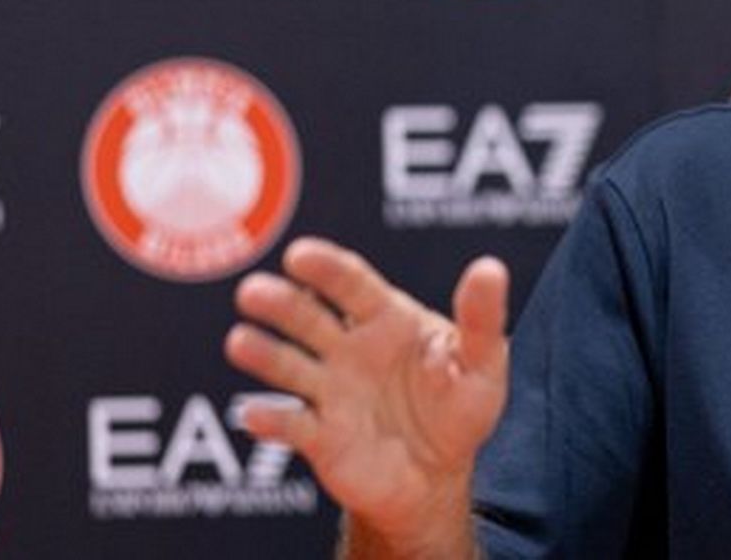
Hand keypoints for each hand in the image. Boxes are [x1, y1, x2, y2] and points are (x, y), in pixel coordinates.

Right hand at [225, 237, 508, 550]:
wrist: (439, 476)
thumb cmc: (460, 408)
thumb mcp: (483, 363)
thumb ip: (481, 319)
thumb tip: (490, 269)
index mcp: (387, 320)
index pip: (352, 285)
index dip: (326, 269)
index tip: (298, 255)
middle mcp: (349, 349)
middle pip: (308, 318)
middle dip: (281, 303)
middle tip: (253, 292)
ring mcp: (329, 391)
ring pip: (288, 365)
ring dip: (263, 353)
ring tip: (240, 342)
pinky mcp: (319, 437)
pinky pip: (290, 425)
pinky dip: (271, 420)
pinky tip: (256, 414)